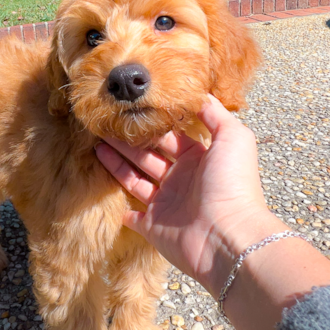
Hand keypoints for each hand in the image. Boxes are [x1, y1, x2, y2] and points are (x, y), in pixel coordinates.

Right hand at [95, 95, 286, 295]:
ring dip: (117, 164)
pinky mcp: (153, 227)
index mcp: (198, 158)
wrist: (227, 237)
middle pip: (148, 155)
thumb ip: (215, 112)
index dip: (151, 124)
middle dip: (127, 141)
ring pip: (135, 179)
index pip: (169, 136)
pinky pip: (133, 218)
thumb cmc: (232, 183)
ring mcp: (166, 205)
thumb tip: (197, 92)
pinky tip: (107, 195)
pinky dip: (122, 209)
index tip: (131, 110)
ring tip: (96, 145)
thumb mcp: (233, 137)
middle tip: (104, 124)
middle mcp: (181, 180)